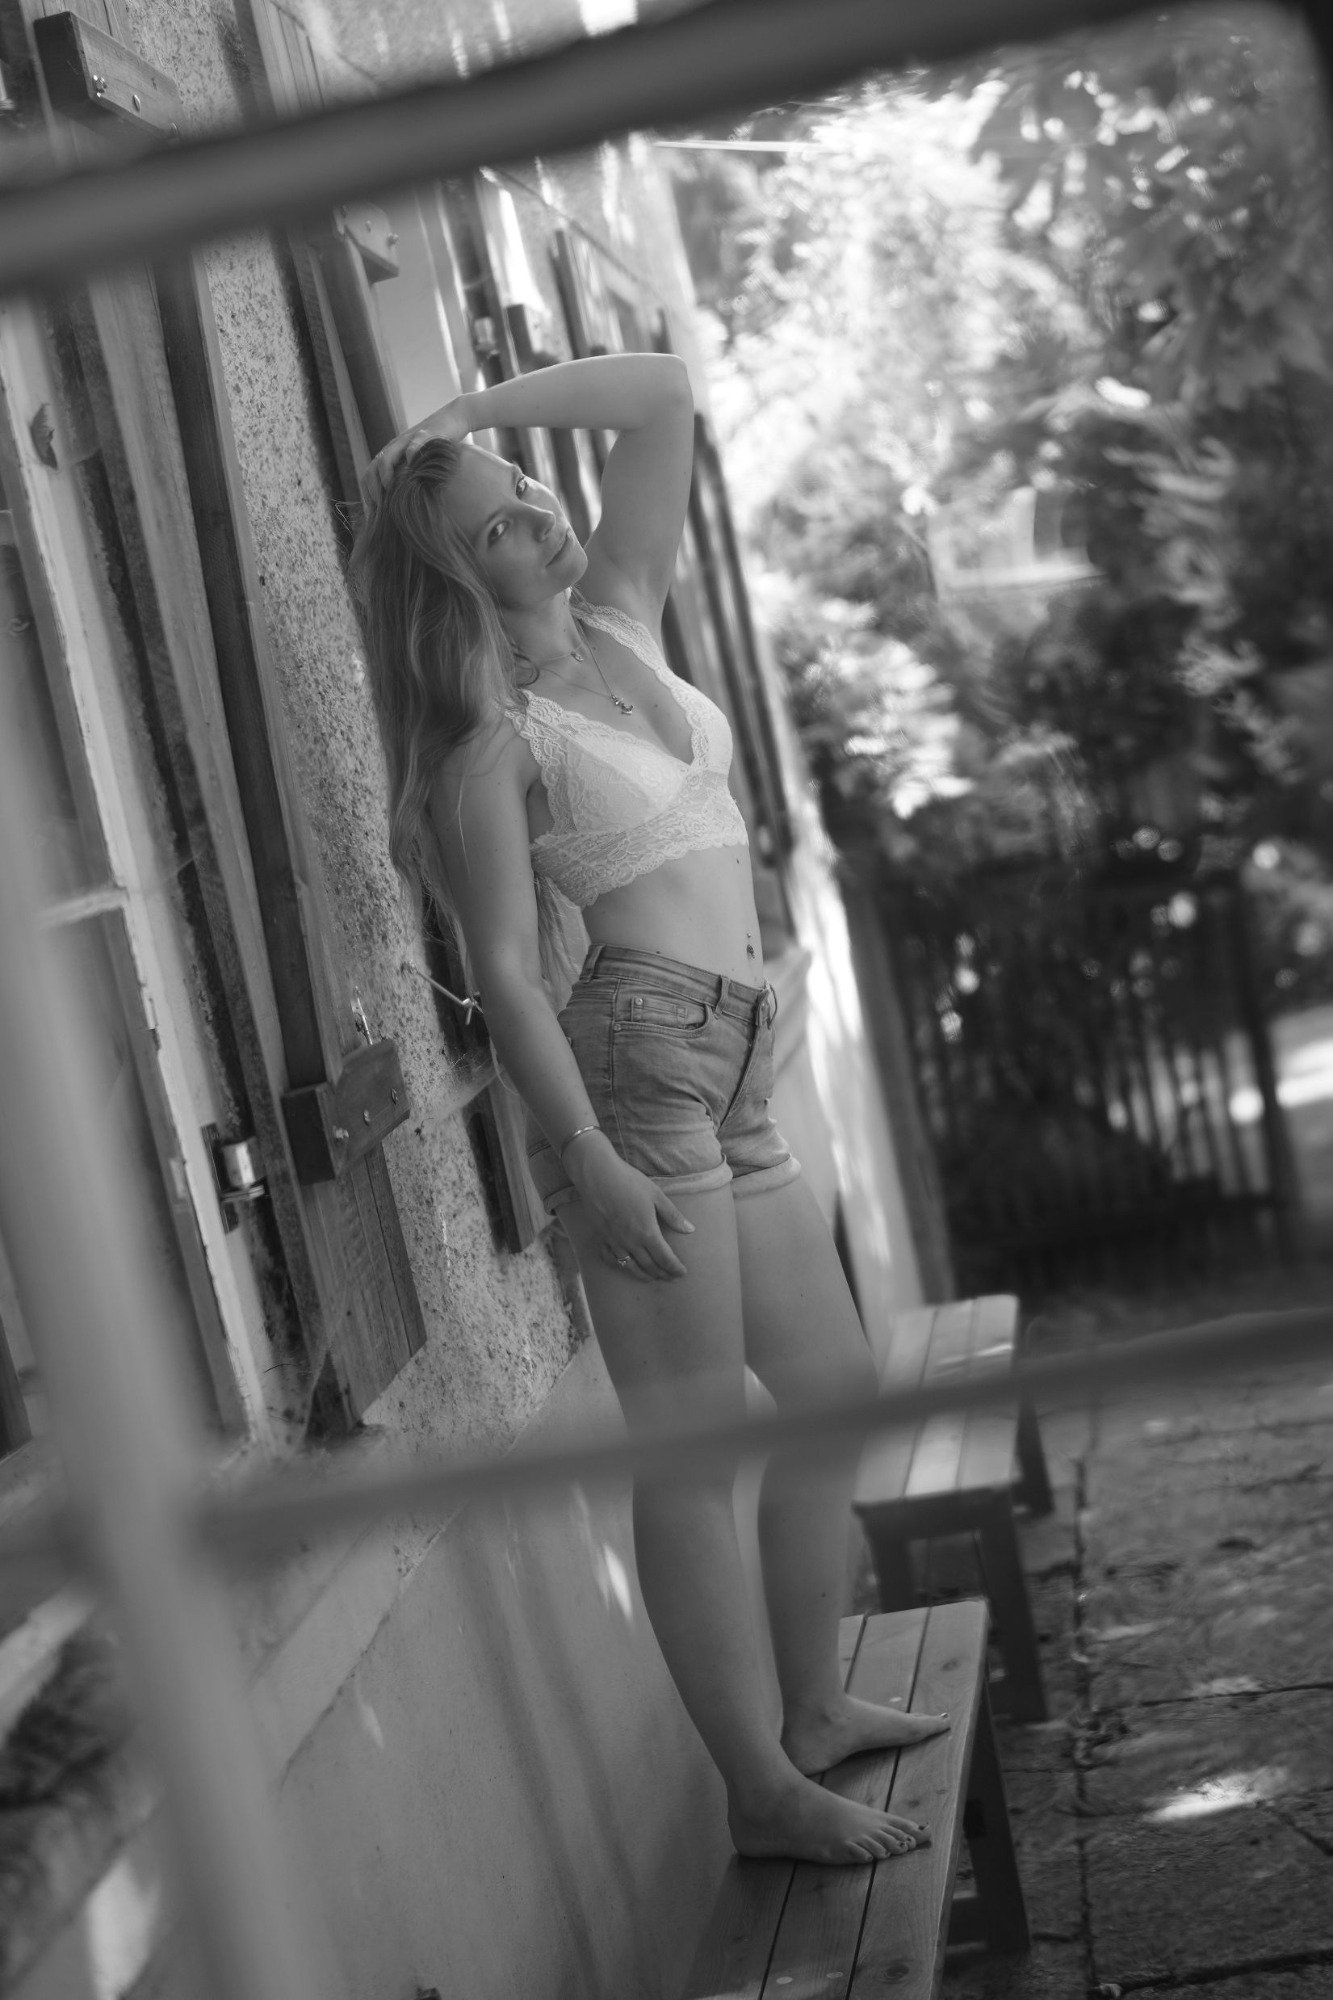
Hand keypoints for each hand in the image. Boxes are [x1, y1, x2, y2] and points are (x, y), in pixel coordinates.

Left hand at [360, 397, 473, 506]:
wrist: (455, 418)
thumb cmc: (440, 446)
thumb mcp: (423, 464)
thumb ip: (412, 478)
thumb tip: (406, 507)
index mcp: (392, 454)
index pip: (370, 474)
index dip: (367, 493)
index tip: (373, 512)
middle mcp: (395, 447)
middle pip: (372, 467)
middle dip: (372, 488)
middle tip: (379, 507)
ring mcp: (407, 440)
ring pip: (385, 458)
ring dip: (384, 475)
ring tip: (389, 490)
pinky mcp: (423, 435)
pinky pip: (413, 446)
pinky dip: (409, 458)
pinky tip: (412, 469)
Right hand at [569, 1140, 693, 1281]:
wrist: (598, 1175)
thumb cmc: (630, 1182)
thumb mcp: (656, 1196)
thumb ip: (673, 1216)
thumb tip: (690, 1230)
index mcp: (647, 1233)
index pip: (665, 1258)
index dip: (675, 1268)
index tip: (682, 1273)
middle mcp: (630, 1242)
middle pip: (649, 1265)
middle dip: (662, 1274)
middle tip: (671, 1278)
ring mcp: (614, 1241)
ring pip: (630, 1266)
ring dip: (643, 1275)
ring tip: (652, 1279)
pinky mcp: (601, 1237)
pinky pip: (610, 1259)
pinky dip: (619, 1266)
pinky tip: (624, 1266)